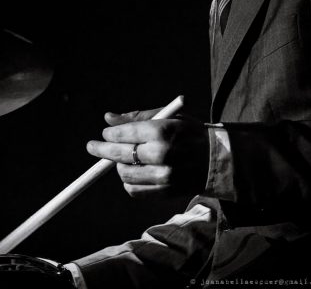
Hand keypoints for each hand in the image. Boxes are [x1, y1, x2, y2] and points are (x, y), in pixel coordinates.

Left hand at [86, 107, 208, 197]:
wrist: (218, 160)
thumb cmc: (190, 133)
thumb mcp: (169, 117)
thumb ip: (137, 117)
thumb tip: (108, 118)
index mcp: (162, 131)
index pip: (125, 133)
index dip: (110, 134)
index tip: (105, 133)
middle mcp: (161, 154)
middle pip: (120, 154)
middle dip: (102, 149)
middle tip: (92, 146)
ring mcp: (163, 176)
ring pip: (124, 174)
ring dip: (118, 165)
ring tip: (123, 158)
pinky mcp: (165, 192)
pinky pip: (134, 190)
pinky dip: (128, 181)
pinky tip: (133, 172)